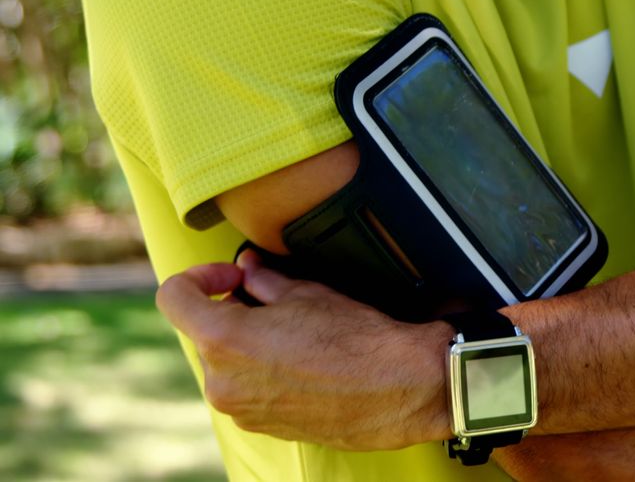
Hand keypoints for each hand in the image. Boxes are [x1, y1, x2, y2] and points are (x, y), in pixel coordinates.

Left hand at [155, 250, 452, 450]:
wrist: (401, 388)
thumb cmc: (358, 340)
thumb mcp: (307, 294)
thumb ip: (264, 280)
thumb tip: (248, 269)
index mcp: (224, 340)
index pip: (173, 298)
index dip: (199, 277)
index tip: (231, 276)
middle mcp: (222, 381)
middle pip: (203, 332)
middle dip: (231, 311)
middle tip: (274, 300)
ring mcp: (241, 409)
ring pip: (225, 363)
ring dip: (247, 343)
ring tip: (295, 333)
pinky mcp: (263, 426)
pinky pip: (246, 389)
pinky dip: (262, 371)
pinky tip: (302, 361)